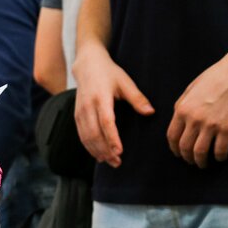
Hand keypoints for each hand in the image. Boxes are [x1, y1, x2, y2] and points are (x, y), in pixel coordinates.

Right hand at [73, 46, 153, 166]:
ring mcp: (80, 112)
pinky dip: (89, 147)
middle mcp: (88, 107)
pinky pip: (81, 135)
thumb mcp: (125, 82)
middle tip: (117, 162)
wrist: (87, 65)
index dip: (112, 138)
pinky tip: (98, 155)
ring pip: (86, 137)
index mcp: (101, 98)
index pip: (106, 122)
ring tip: (110, 161)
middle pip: (94, 134)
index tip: (119, 151)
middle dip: (105, 150)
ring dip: (97, 151)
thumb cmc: (109, 73)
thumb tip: (151, 113)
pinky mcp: (76, 116)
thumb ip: (137, 98)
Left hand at [167, 52, 227, 167]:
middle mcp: (193, 119)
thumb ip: (181, 106)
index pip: (172, 136)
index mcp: (181, 109)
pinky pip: (220, 149)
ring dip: (201, 162)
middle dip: (187, 158)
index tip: (178, 154)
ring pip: (200, 152)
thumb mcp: (190, 90)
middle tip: (192, 162)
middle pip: (184, 147)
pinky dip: (219, 157)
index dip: (174, 149)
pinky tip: (220, 157)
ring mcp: (210, 124)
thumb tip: (177, 122)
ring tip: (204, 164)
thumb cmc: (214, 77)